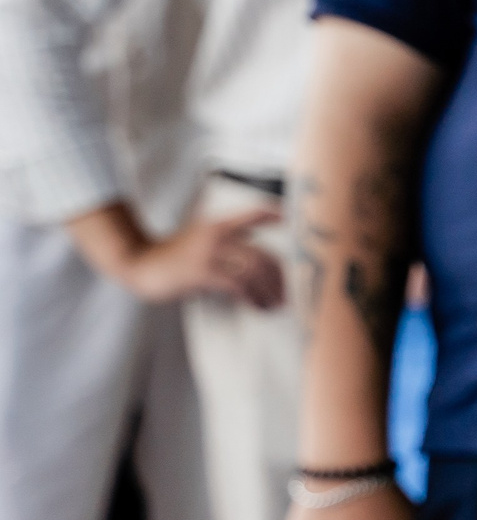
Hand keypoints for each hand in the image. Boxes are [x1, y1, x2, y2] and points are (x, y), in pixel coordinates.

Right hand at [121, 208, 286, 306]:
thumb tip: (260, 259)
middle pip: (261, 253)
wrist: (141, 263)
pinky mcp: (201, 273)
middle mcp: (216, 236)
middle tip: (289, 290)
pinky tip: (259, 304)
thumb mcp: (200, 237)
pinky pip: (237, 286)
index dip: (273, 214)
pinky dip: (253, 297)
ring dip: (270, 290)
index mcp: (218, 225)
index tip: (290, 220)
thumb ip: (227, 240)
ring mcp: (208, 254)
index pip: (253, 214)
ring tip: (277, 302)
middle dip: (280, 276)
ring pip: (252, 271)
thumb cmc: (175, 255)